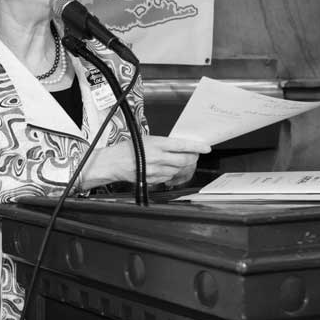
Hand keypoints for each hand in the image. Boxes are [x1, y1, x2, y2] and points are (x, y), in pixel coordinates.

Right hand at [80, 135, 209, 190]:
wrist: (113, 163)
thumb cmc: (127, 149)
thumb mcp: (145, 139)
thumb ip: (162, 143)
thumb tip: (178, 146)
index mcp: (157, 144)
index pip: (182, 146)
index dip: (197, 147)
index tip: (206, 148)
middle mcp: (158, 158)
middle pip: (184, 160)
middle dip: (192, 158)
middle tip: (193, 155)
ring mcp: (157, 171)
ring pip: (178, 170)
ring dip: (182, 166)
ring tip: (177, 161)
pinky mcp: (154, 180)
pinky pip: (169, 177)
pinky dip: (171, 173)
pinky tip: (166, 168)